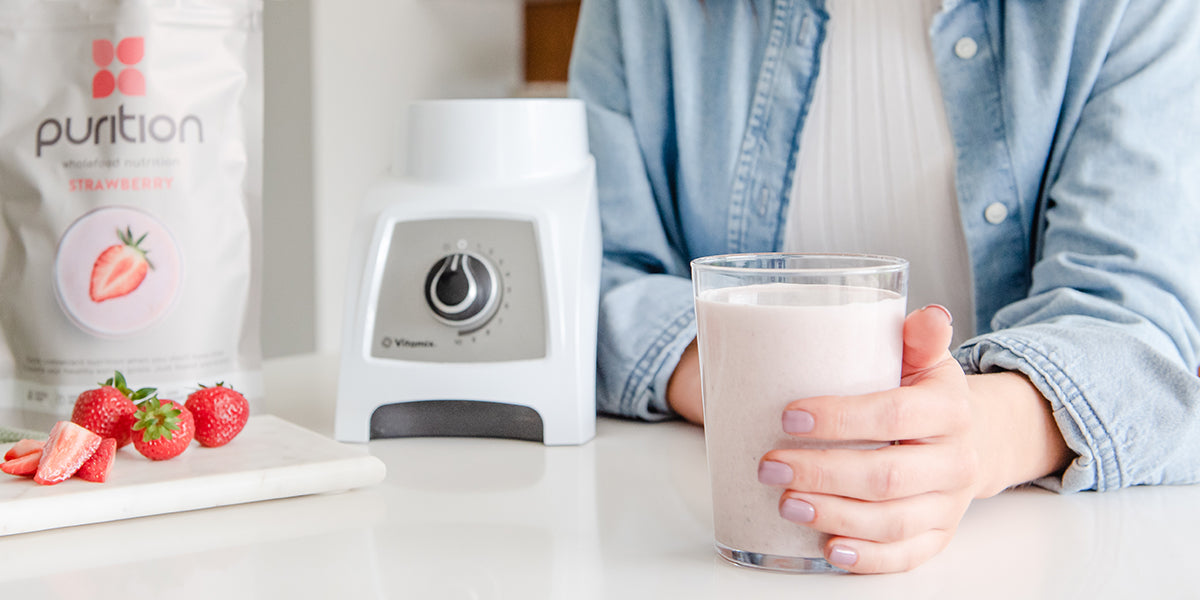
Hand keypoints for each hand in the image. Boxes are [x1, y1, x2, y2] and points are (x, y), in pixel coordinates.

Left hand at [756, 305, 1070, 573]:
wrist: (970, 437)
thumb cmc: (923, 393)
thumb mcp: (923, 359)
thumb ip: (915, 337)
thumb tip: (926, 315)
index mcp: (949, 409)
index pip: (894, 415)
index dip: (840, 420)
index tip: (788, 417)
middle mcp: (956, 460)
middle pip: (887, 475)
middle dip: (822, 473)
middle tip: (769, 465)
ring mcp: (949, 504)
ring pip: (893, 521)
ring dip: (835, 515)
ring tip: (785, 503)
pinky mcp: (938, 535)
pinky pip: (906, 556)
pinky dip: (868, 558)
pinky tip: (829, 548)